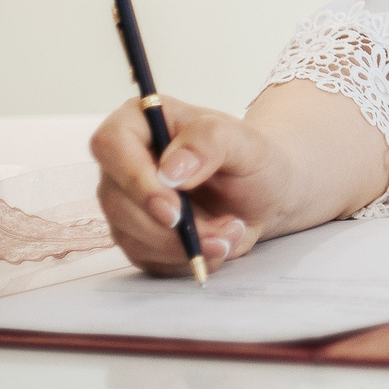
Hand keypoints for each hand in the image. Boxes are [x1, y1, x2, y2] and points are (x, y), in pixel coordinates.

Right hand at [93, 80, 388, 276]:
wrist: (278, 194)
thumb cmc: (266, 160)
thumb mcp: (251, 145)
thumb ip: (212, 143)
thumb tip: (171, 167)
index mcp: (142, 124)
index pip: (110, 144)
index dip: (132, 175)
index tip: (169, 202)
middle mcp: (128, 163)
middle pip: (115, 199)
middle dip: (169, 226)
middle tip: (222, 235)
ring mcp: (129, 203)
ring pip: (131, 236)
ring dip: (184, 248)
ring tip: (237, 237)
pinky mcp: (142, 238)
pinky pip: (148, 261)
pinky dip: (186, 263)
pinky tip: (225, 248)